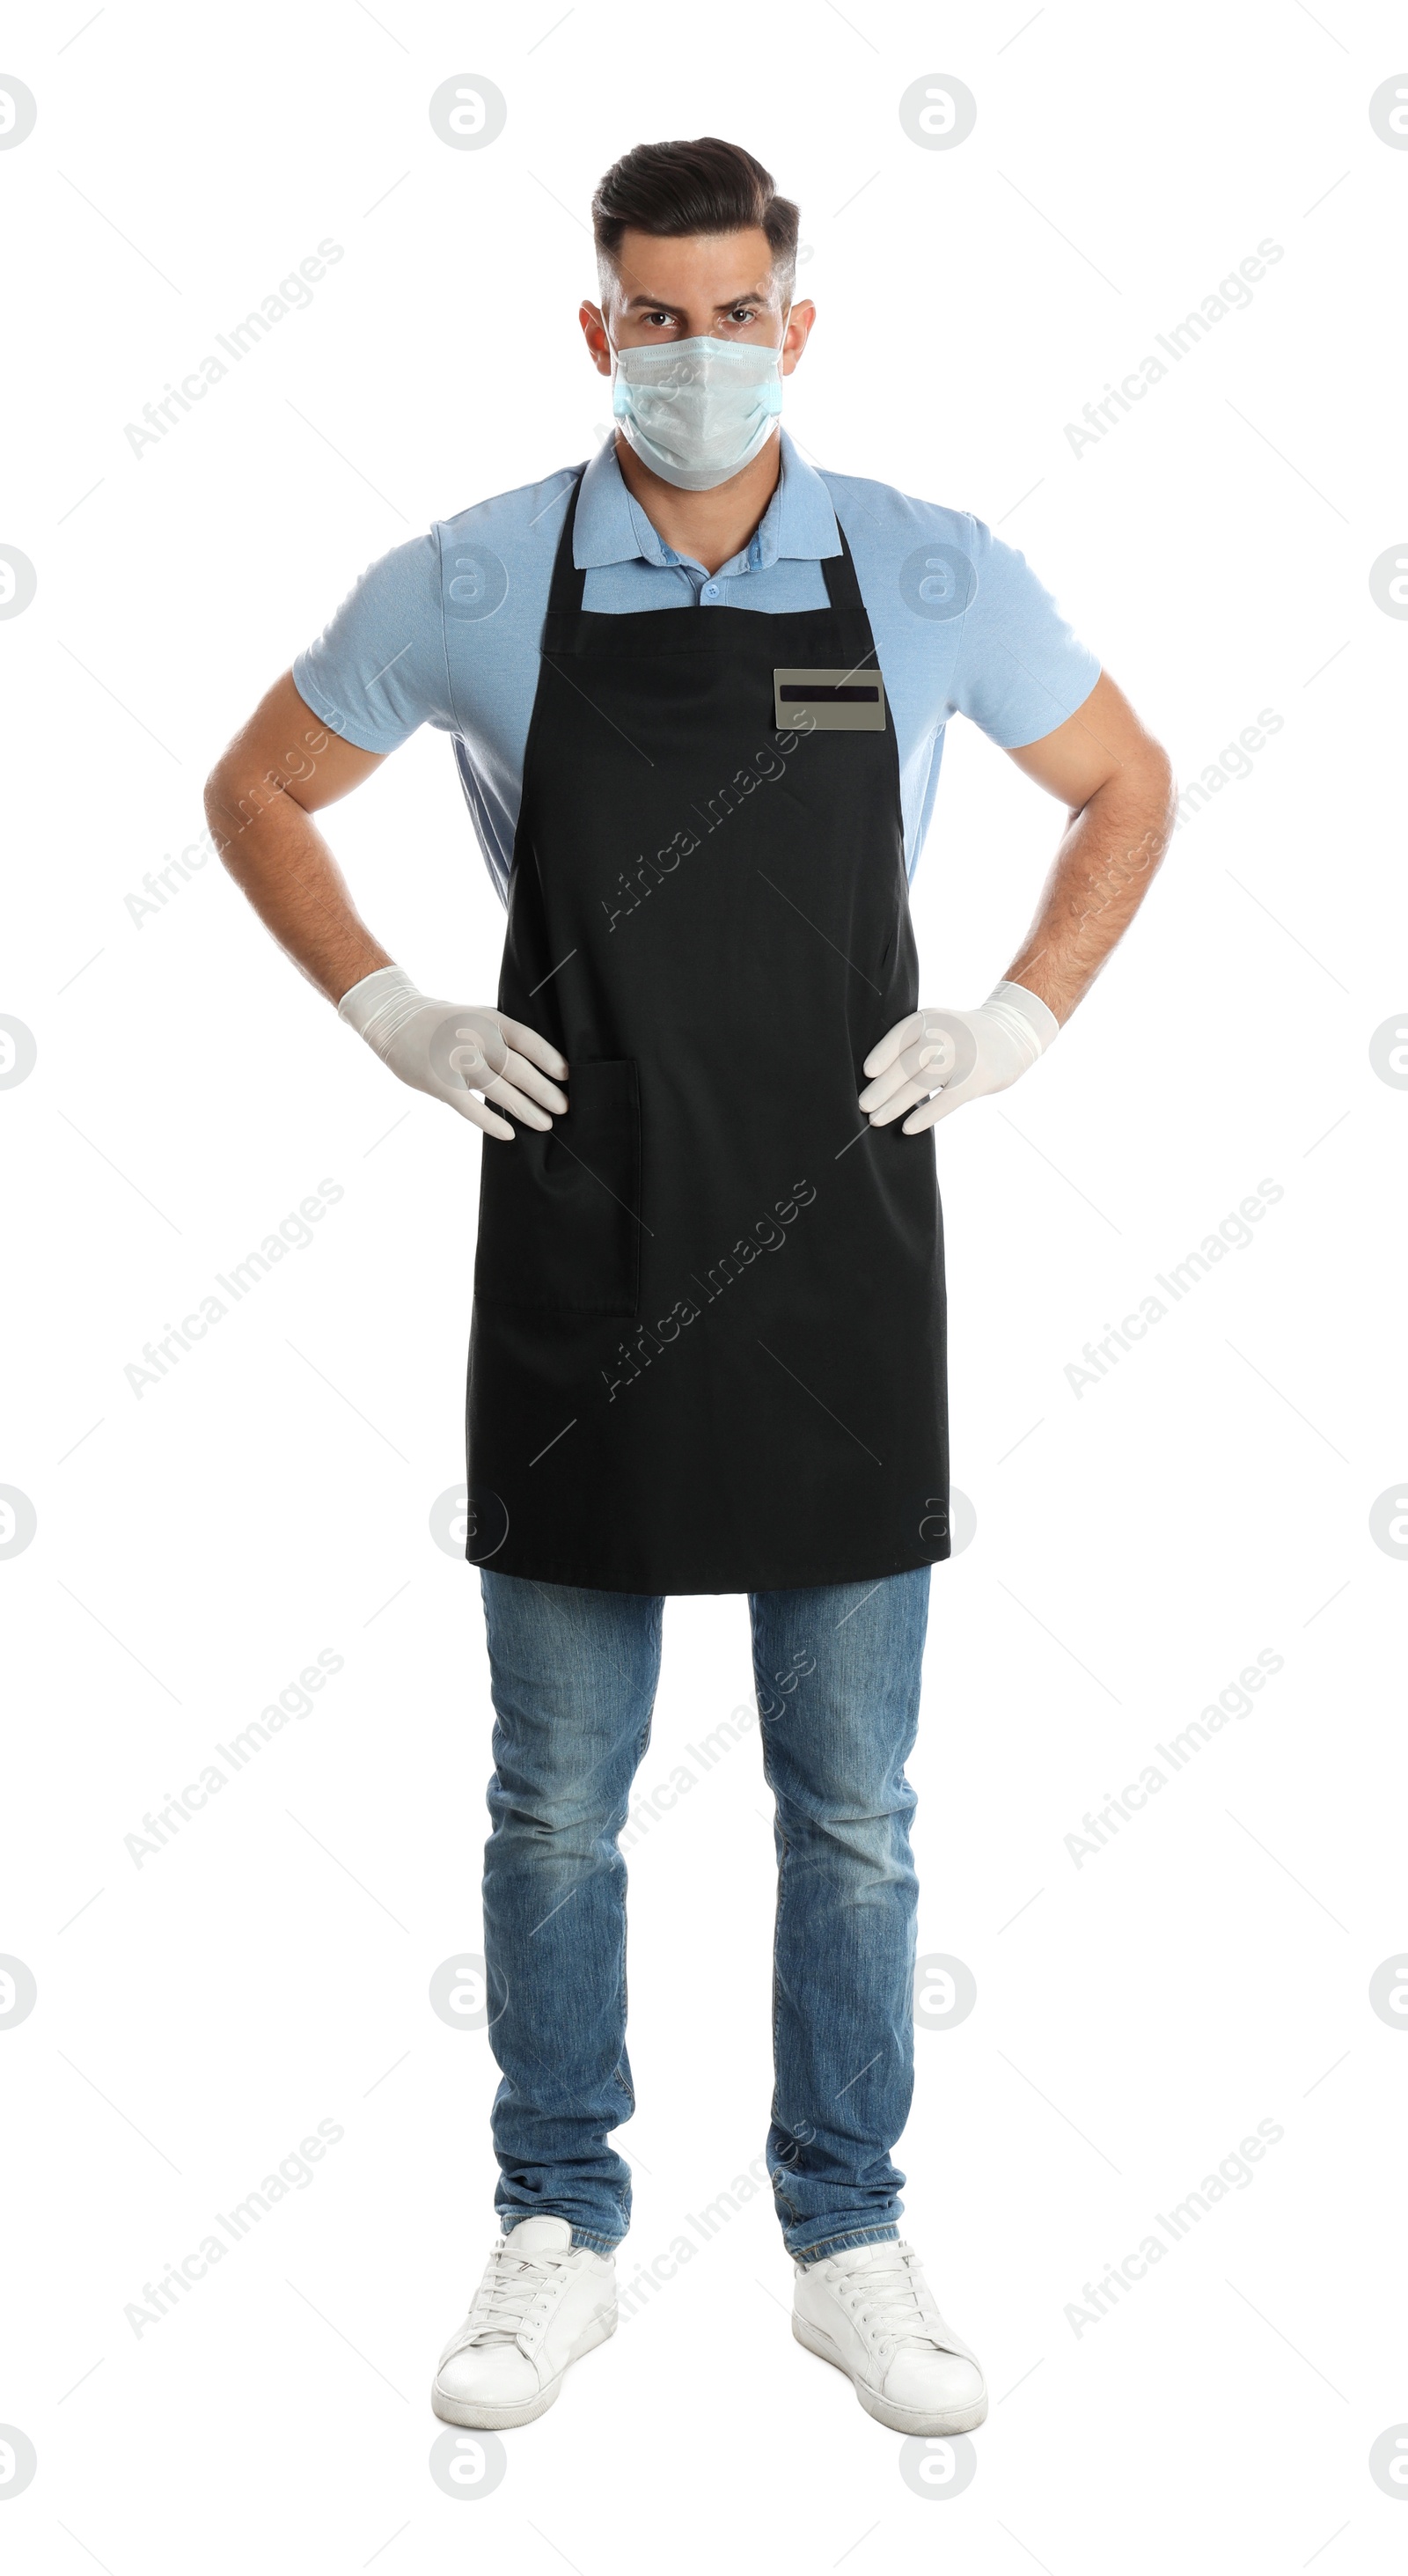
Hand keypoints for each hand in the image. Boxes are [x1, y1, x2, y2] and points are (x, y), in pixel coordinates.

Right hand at [338, 965, 567, 1141]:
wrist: (394, 1019)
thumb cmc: (444, 1025)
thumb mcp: (476, 1020)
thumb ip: (501, 1040)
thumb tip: (539, 1069)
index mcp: (488, 1020)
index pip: (527, 1039)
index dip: (550, 1058)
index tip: (568, 1077)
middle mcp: (474, 1037)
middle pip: (517, 1067)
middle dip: (544, 1090)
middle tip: (565, 1108)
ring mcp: (455, 1059)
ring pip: (497, 1088)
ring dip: (525, 1109)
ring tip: (545, 1124)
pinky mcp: (439, 1081)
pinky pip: (469, 1106)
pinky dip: (490, 1121)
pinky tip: (509, 1134)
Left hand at [859, 981, 1058, 1132]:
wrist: (1010, 1035)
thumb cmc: (961, 1038)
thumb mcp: (937, 1027)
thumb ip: (911, 1045)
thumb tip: (874, 1081)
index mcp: (930, 1019)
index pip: (901, 1036)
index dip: (883, 1055)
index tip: (866, 1073)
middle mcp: (945, 1034)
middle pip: (908, 1063)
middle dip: (883, 1087)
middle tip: (864, 1106)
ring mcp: (962, 1057)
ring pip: (922, 1083)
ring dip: (896, 1104)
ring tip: (876, 1120)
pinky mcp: (975, 1079)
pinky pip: (946, 1100)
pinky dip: (925, 1115)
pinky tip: (908, 1127)